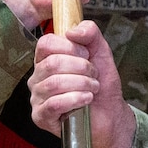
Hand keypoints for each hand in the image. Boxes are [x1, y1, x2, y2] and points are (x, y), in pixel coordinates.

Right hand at [29, 22, 133, 147]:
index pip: (45, 44)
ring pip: (54, 83)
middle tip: (93, 75)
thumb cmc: (102, 86)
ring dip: (81, 84)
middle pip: (52, 63)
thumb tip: (72, 31)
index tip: (86, 55)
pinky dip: (75, 99)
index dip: (69, 47)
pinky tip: (86, 99)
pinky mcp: (41, 117)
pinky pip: (53, 104)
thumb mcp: (100, 52)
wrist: (110, 114)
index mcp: (47, 59)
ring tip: (93, 88)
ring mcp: (37, 97)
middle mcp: (38, 77)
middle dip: (81, 68)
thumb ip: (90, 33)